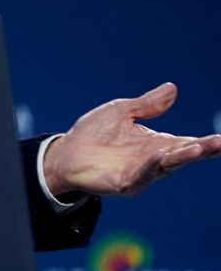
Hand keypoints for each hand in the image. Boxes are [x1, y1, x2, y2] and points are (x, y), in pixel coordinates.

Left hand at [43, 82, 220, 197]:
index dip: (208, 141)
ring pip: (166, 165)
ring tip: (199, 148)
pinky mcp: (123, 183)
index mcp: (157, 143)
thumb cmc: (93, 133)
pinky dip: (150, 166)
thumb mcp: (122, 112)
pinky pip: (140, 175)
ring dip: (183, 157)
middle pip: (184, 154)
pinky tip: (159, 156)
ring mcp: (140, 173)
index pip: (188, 142)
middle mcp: (154, 160)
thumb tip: (172, 88)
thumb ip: (147, 104)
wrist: (64, 152)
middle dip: (204, 149)